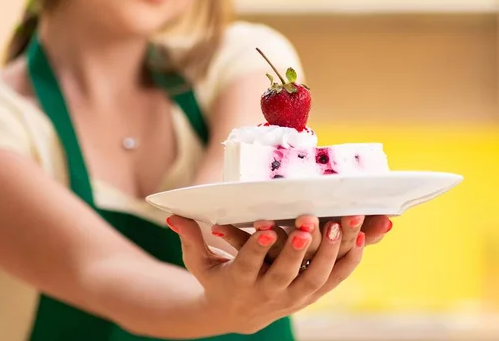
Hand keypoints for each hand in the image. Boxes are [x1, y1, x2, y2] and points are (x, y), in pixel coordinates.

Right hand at [166, 215, 364, 334]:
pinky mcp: (310, 295)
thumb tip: (171, 216)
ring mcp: (293, 297)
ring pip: (315, 277)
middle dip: (298, 247)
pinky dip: (347, 261)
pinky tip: (359, 238)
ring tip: (341, 225)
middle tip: (307, 221)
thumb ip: (189, 238)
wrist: (237, 314)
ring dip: (330, 252)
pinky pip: (333, 280)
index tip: (267, 228)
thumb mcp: (198, 263)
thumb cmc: (216, 280)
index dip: (257, 248)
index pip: (248, 264)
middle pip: (286, 272)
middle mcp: (268, 293)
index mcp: (239, 282)